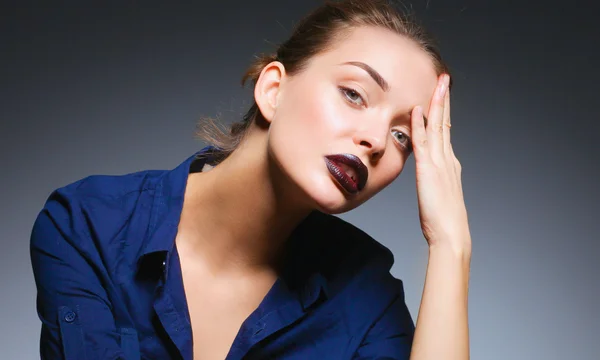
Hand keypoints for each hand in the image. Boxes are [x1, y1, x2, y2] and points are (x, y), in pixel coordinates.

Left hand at [411, 74, 470, 251]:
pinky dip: (420, 125)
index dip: (443, 112)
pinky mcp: (428, 170)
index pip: (445, 131)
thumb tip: (427, 171)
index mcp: (449, 163)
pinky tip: (417, 111)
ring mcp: (439, 162)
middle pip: (444, 122)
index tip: (441, 95)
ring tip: (438, 84)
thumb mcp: (438, 193)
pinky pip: (423, 142)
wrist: (451, 234)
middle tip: (444, 79)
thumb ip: (434, 179)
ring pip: (437, 127)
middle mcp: (447, 158)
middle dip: (444, 99)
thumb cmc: (443, 219)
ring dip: (436, 104)